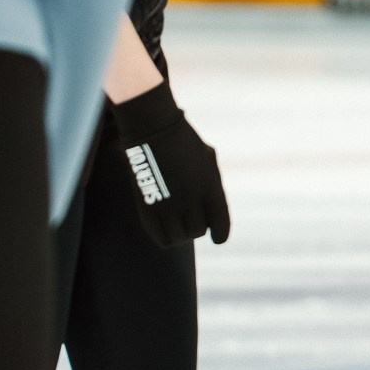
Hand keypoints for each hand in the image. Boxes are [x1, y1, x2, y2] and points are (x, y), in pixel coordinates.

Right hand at [110, 82, 230, 246]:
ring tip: (179, 226)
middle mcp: (191, 199)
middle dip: (197, 228)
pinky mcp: (148, 207)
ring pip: (180, 237)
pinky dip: (166, 238)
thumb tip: (213, 213)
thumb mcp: (208, 160)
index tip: (218, 240)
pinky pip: (160, 236)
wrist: (153, 129)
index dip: (221, 234)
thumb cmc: (184, 142)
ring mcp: (169, 204)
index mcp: (210, 187)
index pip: (220, 222)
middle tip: (193, 222)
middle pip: (198, 230)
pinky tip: (167, 232)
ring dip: (181, 234)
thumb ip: (213, 186)